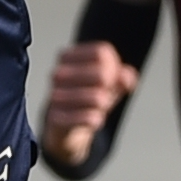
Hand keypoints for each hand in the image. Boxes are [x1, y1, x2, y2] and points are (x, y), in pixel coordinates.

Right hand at [40, 39, 138, 167]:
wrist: (64, 127)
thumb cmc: (88, 97)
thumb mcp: (109, 84)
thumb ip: (123, 76)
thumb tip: (126, 78)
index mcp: (67, 57)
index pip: (102, 52)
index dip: (115, 66)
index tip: (112, 77)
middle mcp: (58, 73)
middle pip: (102, 75)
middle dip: (111, 88)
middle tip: (105, 94)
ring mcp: (54, 95)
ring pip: (98, 99)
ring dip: (104, 105)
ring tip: (97, 108)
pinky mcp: (55, 118)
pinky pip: (90, 119)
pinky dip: (97, 120)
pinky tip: (92, 120)